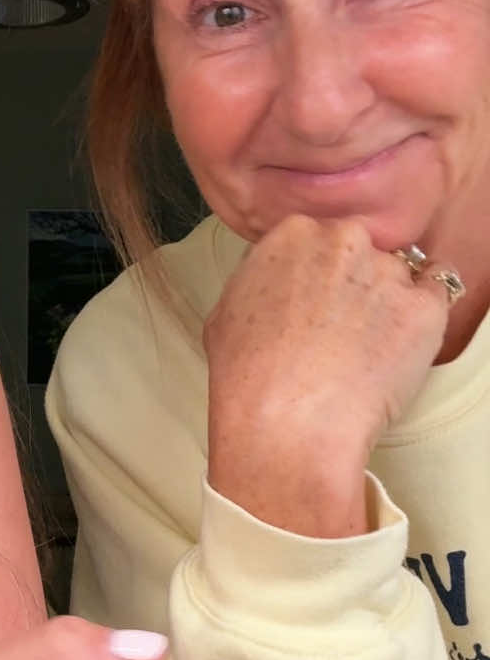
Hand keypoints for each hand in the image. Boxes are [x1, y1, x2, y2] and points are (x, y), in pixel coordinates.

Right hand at [205, 215, 449, 535]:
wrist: (284, 424)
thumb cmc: (244, 381)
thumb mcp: (224, 314)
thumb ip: (259, 282)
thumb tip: (275, 287)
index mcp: (291, 234)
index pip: (317, 240)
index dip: (317, 276)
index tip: (314, 305)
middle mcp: (343, 240)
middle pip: (360, 251)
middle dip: (354, 284)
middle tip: (339, 331)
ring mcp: (388, 271)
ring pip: (397, 277)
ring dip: (387, 306)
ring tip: (364, 355)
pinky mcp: (425, 308)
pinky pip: (436, 299)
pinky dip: (420, 322)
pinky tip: (395, 352)